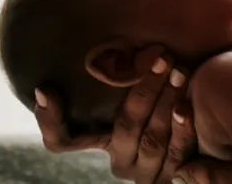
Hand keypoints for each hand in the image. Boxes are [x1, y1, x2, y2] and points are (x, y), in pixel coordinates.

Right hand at [34, 45, 196, 183]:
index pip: (62, 140)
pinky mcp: (175, 175)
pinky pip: (178, 153)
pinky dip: (182, 128)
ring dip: (166, 103)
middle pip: (126, 129)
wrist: (190, 137)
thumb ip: (89, 90)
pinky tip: (186, 104)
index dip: (52, 118)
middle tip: (161, 60)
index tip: (48, 88)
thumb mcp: (118, 99)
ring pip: (153, 139)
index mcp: (100, 145)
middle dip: (145, 91)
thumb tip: (42, 88)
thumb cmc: (148, 109)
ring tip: (178, 72)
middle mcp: (121, 165)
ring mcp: (149, 174)